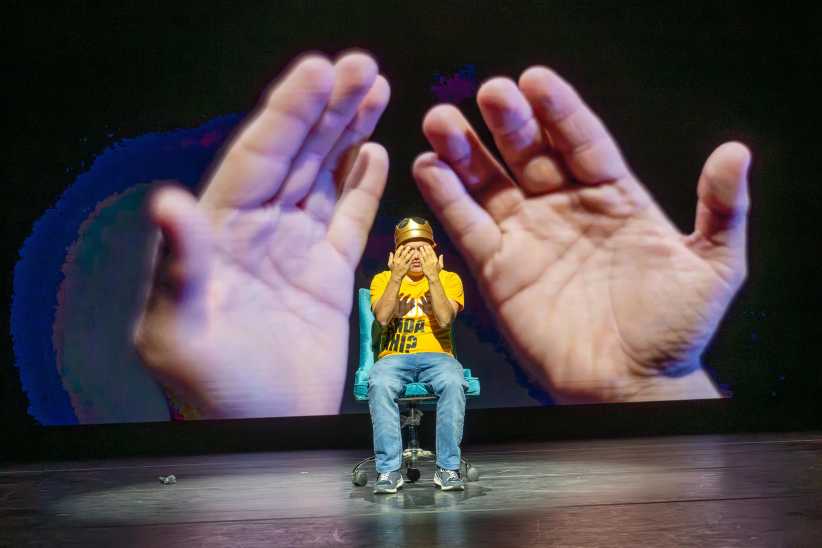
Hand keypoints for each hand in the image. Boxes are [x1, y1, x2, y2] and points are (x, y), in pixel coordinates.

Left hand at [134, 52, 390, 417]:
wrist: (260, 435)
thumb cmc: (211, 392)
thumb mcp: (179, 332)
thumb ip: (180, 265)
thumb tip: (167, 202)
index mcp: (219, 231)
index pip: (257, 156)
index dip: (288, 112)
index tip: (318, 72)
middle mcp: (257, 230)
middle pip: (296, 154)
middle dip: (327, 107)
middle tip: (360, 66)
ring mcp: (294, 248)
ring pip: (324, 175)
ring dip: (347, 132)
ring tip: (374, 89)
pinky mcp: (326, 273)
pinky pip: (347, 217)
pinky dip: (362, 183)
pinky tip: (373, 150)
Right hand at [388, 244, 413, 278]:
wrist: (396, 277)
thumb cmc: (393, 270)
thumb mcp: (390, 264)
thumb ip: (390, 258)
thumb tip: (391, 252)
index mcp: (395, 260)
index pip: (397, 253)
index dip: (400, 249)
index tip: (403, 246)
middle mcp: (399, 262)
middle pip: (403, 254)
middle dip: (406, 250)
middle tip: (409, 246)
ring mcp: (403, 264)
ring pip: (407, 257)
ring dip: (410, 253)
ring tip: (413, 250)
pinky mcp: (406, 267)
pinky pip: (410, 262)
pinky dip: (412, 258)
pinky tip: (415, 256)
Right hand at [413, 67, 749, 402]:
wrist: (632, 387)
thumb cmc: (675, 331)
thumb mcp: (713, 266)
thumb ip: (721, 210)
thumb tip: (735, 153)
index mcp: (613, 197)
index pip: (582, 141)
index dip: (560, 110)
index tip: (537, 81)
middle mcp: (565, 208)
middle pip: (529, 152)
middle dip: (509, 121)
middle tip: (490, 93)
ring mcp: (529, 236)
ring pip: (490, 183)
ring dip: (465, 151)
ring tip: (443, 121)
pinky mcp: (499, 269)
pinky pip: (469, 227)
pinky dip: (447, 199)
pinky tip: (429, 168)